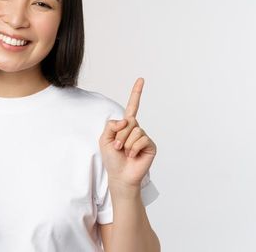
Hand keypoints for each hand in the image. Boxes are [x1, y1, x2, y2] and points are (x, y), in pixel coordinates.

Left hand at [98, 78, 157, 193]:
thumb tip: (127, 120)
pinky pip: (141, 139)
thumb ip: (111, 125)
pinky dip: (133, 148)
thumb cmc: (112, 158)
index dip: (136, 93)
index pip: (132, 106)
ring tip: (124, 152)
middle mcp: (136, 129)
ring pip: (135, 131)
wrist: (120, 175)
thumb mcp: (104, 139)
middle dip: (119, 135)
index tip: (141, 79)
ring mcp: (144, 137)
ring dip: (125, 143)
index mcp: (125, 126)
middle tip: (116, 147)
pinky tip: (132, 156)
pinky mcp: (150, 145)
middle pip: (129, 121)